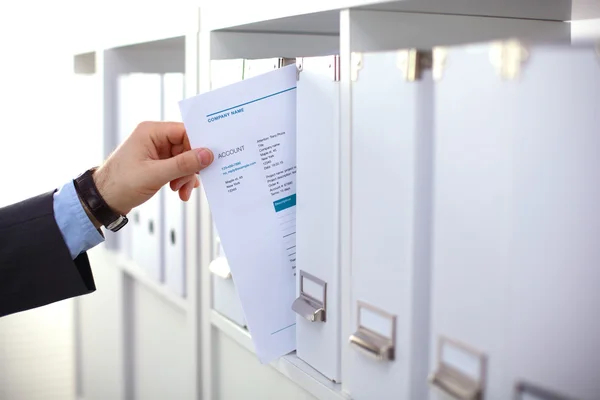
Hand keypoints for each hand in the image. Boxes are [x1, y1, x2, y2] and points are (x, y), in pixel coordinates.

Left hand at [92, 121, 213, 215]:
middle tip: (189, 182)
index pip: (184, 131)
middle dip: (190, 167)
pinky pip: (178, 168)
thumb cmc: (120, 184)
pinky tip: (180, 191)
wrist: (103, 200)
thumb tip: (207, 155)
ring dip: (186, 177)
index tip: (207, 161)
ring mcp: (156, 151)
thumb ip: (183, 164)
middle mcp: (154, 138)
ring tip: (181, 190)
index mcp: (151, 132)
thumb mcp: (155, 174)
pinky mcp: (157, 164)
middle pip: (186, 147)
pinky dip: (181, 180)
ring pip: (184, 160)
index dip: (197, 145)